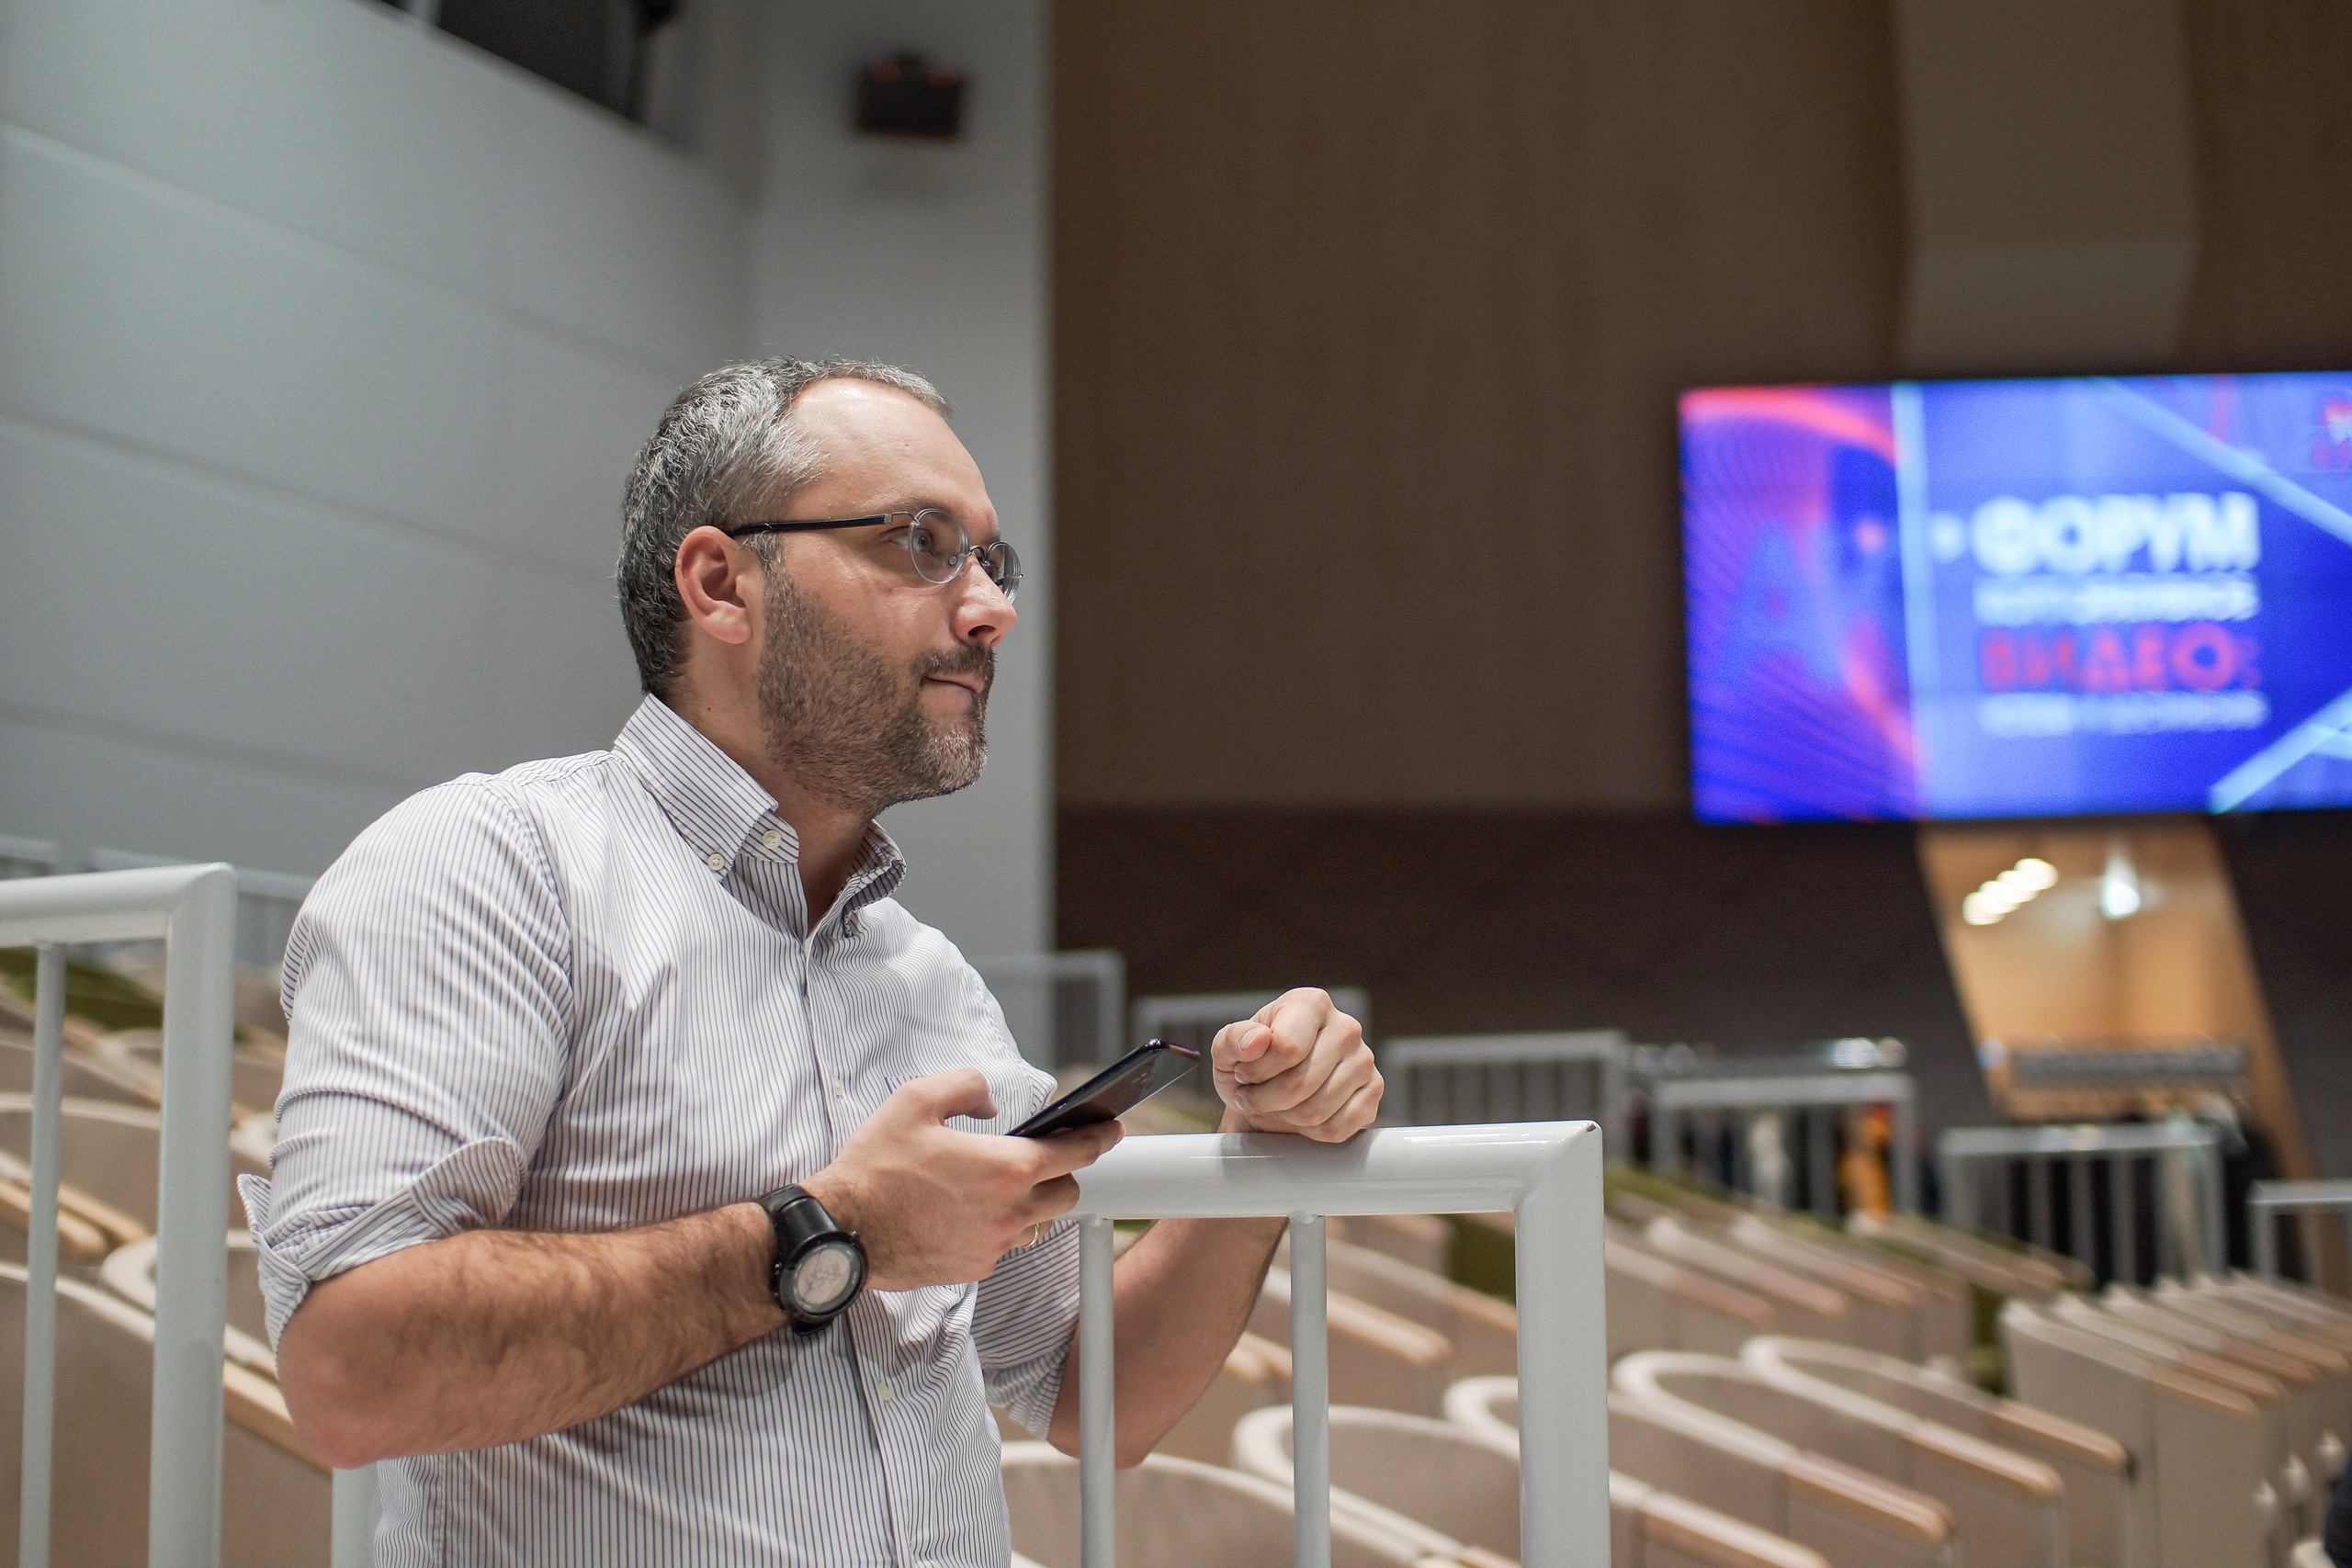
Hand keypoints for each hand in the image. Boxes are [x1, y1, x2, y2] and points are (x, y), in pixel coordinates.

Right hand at [801, 1069, 1121, 1289]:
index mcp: (1006, 1167)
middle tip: (1047, 1157)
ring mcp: (994, 1243)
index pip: (1076, 1151)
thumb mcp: (917, 1100)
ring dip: (1034, 1202)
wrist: (843, 1229)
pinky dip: (1002, 1226)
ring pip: (1039, 1223)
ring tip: (1003, 1184)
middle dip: (1065, 1172)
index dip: (1100, 1136)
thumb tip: (989, 1100)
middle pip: (1067, 1192)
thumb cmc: (876, 1167)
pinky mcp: (975, 1266)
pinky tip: (971, 1210)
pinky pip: (1005, 1244)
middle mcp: (1010, 1210)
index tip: (1113, 1129)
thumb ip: (966, 1087)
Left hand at [1210, 988, 1381, 1142]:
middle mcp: (1345, 1026)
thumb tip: (1258, 1039)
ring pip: (1318, 1109)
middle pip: (1302, 1082)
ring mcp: (1364, 1060)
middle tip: (1252, 1097)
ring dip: (1285, 1117)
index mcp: (1311, 1003)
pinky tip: (1298, 1119)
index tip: (1244, 1073)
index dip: (1257, 1071)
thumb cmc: (1248, 1067)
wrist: (1266, 1097)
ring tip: (1273, 1106)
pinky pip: (1337, 1128)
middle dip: (1266, 1099)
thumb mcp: (1227, 1052)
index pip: (1287, 1046)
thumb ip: (1233, 1040)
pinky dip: (1309, 1132)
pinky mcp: (1373, 1092)